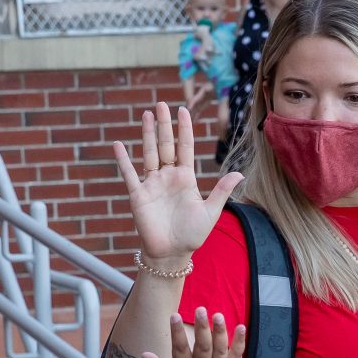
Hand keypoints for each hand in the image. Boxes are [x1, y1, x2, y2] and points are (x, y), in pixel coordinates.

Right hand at [112, 102, 243, 266]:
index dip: (184, 129)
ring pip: (148, 153)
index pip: (185, 148)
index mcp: (186, 178)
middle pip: (165, 145)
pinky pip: (129, 174)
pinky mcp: (138, 195)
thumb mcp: (211, 211)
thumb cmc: (192, 235)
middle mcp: (168, 177)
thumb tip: (240, 174)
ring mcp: (152, 184)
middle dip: (163, 125)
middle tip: (161, 104)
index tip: (182, 110)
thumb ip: (222, 191)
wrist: (172, 252)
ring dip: (146, 135)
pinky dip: (123, 160)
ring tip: (145, 115)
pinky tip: (118, 145)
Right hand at [144, 308, 246, 357]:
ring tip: (217, 315)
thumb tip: (145, 353)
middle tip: (200, 309)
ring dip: (220, 332)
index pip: (180, 351)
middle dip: (202, 329)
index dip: (177, 333)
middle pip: (203, 348)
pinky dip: (239, 343)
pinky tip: (241, 327)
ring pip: (220, 351)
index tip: (174, 315)